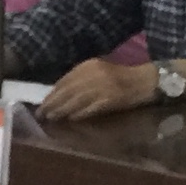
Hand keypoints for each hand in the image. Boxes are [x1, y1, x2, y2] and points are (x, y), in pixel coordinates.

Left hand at [42, 57, 168, 121]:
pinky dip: (79, 114)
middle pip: (68, 91)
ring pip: (76, 100)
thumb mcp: (98, 71)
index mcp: (90, 65)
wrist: (145, 81)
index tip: (42, 104)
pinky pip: (90, 108)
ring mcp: (102, 86)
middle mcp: (94, 74)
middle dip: (53, 103)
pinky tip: (71, 119)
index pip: (65, 80)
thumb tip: (59, 94)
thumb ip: (81, 79)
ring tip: (51, 119)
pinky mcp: (110, 99)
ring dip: (62, 110)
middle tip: (41, 114)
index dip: (52, 93)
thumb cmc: (120, 77)